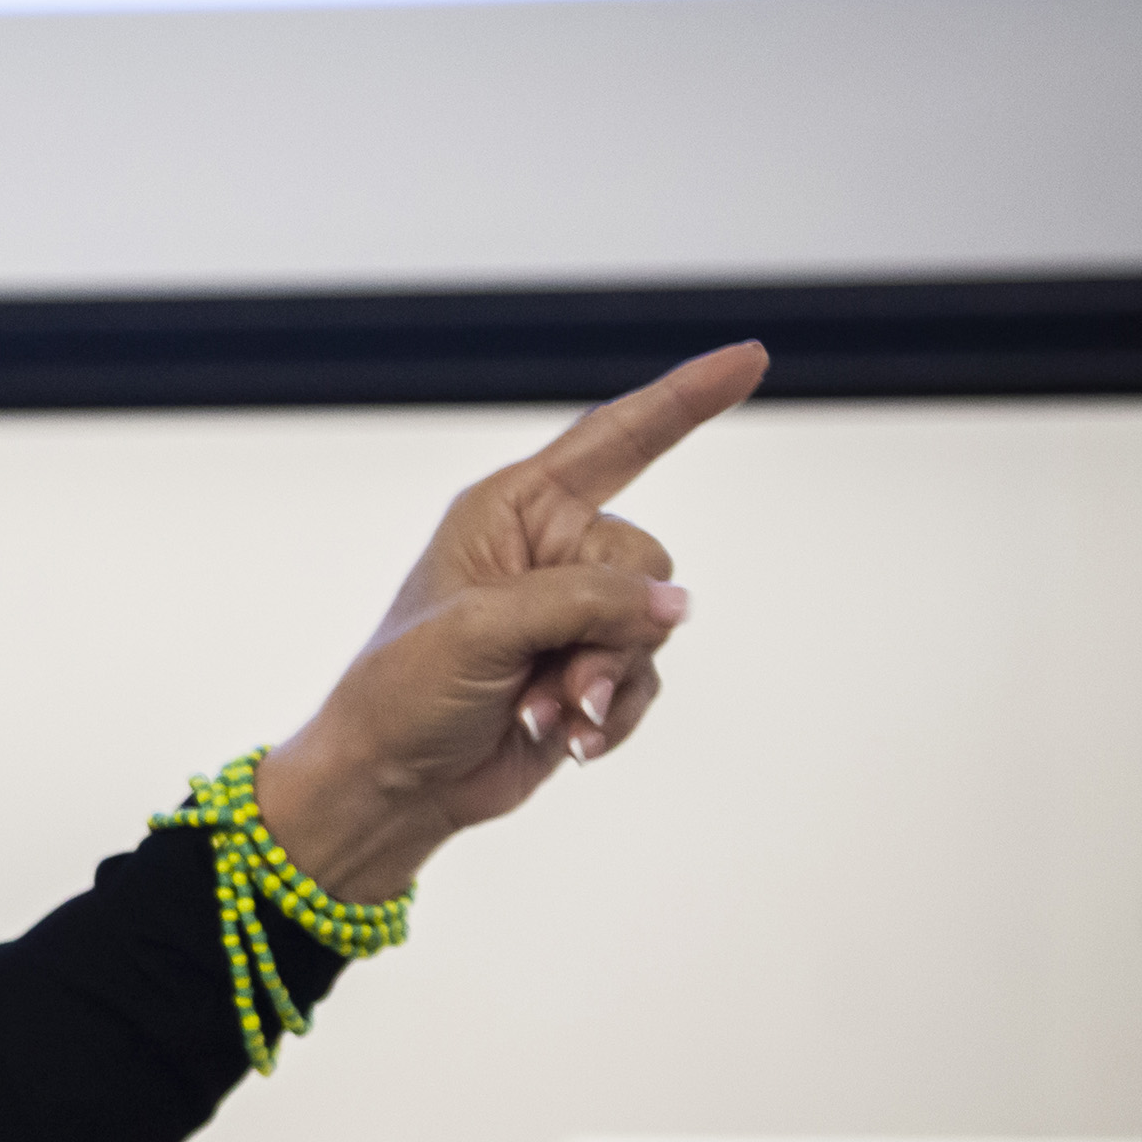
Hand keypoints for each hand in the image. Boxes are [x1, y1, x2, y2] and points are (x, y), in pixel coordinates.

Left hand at [254, 342, 768, 902]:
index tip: (752, 358)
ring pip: (652, 628)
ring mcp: (572, 613)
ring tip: (541, 713)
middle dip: (612, 630)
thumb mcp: (482, 629)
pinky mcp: (587, 669)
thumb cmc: (403, 691)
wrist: (390, 782)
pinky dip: (609, 715)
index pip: (614, 439)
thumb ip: (586, 601)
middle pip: (646, 560)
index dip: (684, 400)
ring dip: (601, 682)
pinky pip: (643, 680)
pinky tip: (564, 742)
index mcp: (511, 511)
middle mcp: (548, 552)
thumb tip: (673, 605)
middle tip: (553, 676)